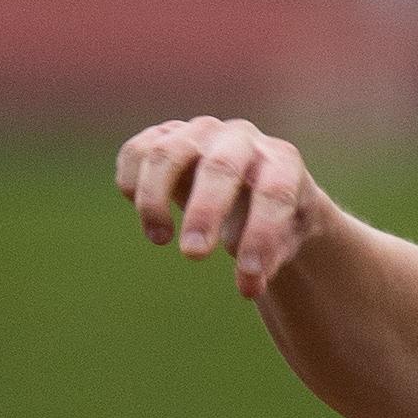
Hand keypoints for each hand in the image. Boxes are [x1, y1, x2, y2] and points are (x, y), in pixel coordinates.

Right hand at [115, 117, 324, 298]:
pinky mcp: (166, 135)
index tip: (246, 273)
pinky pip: (137, 150)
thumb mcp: (287, 239)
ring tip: (159, 239)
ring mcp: (199, 132)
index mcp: (281, 162)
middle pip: (220, 167)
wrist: (256, 180)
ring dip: (155, 198)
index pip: (274, 193)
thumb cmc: (278, 216)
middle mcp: (240, 138)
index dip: (261, 234)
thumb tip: (248, 286)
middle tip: (194, 255)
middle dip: (205, 213)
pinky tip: (146, 217)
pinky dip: (131, 182)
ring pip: (166, 153)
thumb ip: (270, 259)